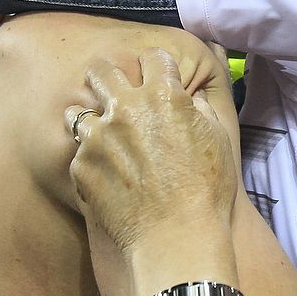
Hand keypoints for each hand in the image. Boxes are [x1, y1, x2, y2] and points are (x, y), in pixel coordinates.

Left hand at [66, 49, 239, 266]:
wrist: (176, 238)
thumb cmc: (206, 192)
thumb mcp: (218, 140)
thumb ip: (199, 110)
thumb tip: (188, 100)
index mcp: (164, 96)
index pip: (152, 57)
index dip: (156, 66)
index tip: (154, 76)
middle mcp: (126, 108)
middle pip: (102, 70)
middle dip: (107, 75)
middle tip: (112, 89)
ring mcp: (98, 137)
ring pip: (77, 111)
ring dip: (90, 120)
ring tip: (101, 136)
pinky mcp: (81, 166)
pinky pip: (79, 153)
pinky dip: (90, 160)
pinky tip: (105, 176)